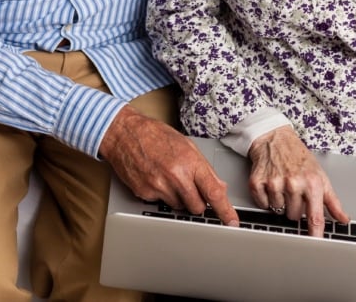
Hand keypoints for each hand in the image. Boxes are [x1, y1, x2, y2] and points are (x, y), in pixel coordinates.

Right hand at [98, 106, 238, 225]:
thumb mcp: (186, 145)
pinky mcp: (144, 193)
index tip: (232, 222)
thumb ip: (204, 168)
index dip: (225, 210)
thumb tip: (219, 187)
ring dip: (177, 197)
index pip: (213, 192)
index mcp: (190, 162)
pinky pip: (160, 203)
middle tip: (188, 186)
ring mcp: (158, 186)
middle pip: (197, 207)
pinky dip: (160, 194)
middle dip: (197, 201)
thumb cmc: (154, 135)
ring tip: (167, 176)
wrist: (124, 132)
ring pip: (178, 207)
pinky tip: (154, 177)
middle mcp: (175, 176)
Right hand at [246, 126, 348, 236]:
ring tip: (282, 185)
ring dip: (280, 202)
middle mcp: (293, 183)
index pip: (315, 217)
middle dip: (295, 207)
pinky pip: (262, 204)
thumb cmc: (298, 157)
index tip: (316, 245)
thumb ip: (332, 201)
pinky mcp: (257, 182)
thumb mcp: (320, 176)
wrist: (274, 138)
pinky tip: (270, 185)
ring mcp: (274, 183)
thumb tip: (343, 219)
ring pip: (278, 211)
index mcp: (312, 183)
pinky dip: (266, 198)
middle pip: (294, 216)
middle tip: (294, 191)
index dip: (315, 234)